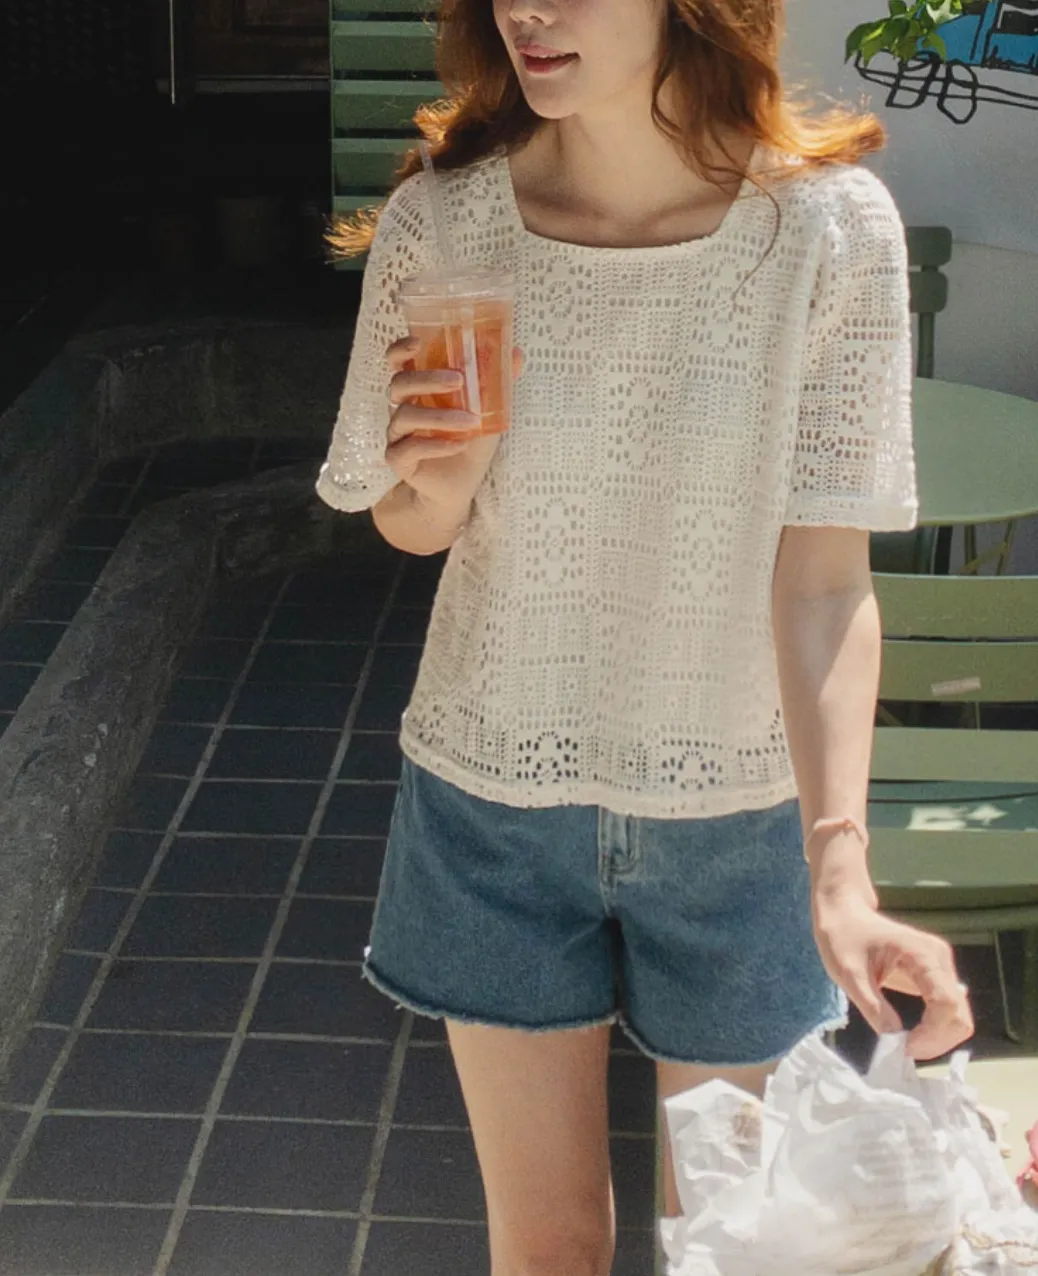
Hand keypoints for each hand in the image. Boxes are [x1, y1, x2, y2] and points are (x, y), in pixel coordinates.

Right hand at [384, 336, 522, 515]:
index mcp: (418, 390)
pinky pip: (408, 448)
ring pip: (404, 416)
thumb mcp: (489, 411)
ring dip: (439, 417)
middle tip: (459, 380)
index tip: (417, 342)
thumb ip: (498, 383)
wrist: (460, 485)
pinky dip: (435, 446)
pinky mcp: (398, 459)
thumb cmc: (470, 441)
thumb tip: (516, 353)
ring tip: (471, 422)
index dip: (400, 350)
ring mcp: (397, 434)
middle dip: (427, 379)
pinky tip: (459, 444)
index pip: (397, 362)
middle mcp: (401, 407)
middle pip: (399, 383)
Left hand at [812, 885, 973, 1060]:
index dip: (933, 1034)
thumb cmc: (842, 938)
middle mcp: (940, 959)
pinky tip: (913, 1036)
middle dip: (937, 1041)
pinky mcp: (936, 975)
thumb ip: (873, 1008)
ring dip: (938, 1037)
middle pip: (959, 1014)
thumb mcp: (849, 976)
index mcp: (922, 954)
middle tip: (903, 1052)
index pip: (947, 1003)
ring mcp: (941, 966)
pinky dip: (935, 1029)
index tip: (905, 1049)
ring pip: (958, 1015)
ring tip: (905, 1045)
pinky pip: (947, 1010)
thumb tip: (895, 1042)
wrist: (844, 914)